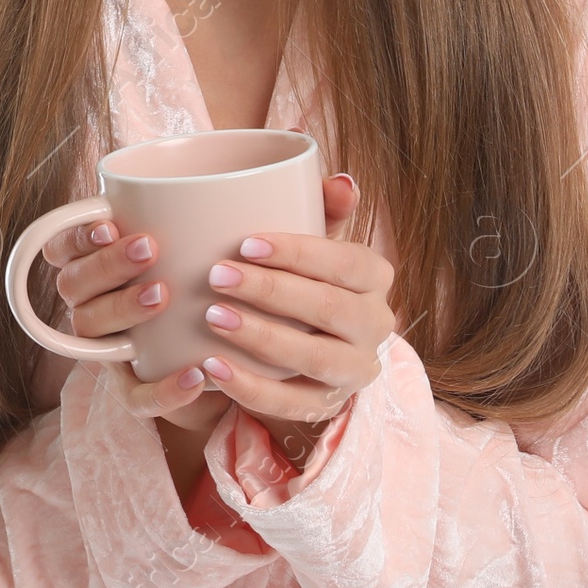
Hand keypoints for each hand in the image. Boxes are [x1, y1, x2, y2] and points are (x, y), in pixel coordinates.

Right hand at [42, 216, 231, 434]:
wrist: (226, 356)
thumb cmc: (201, 283)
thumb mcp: (194, 248)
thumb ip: (189, 219)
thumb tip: (228, 182)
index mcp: (93, 267)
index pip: (61, 248)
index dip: (76, 236)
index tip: (109, 223)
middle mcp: (90, 306)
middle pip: (73, 285)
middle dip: (107, 264)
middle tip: (150, 248)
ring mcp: (107, 348)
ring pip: (92, 330)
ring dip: (123, 309)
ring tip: (164, 295)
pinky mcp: (133, 389)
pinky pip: (135, 397)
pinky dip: (163, 390)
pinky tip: (195, 375)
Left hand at [195, 173, 394, 459]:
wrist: (306, 349)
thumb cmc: (304, 279)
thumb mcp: (312, 245)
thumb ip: (323, 210)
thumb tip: (341, 181)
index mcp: (375, 278)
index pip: (346, 262)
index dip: (298, 253)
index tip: (245, 243)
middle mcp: (376, 326)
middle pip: (330, 308)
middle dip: (272, 290)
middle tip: (217, 275)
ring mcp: (354, 370)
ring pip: (315, 357)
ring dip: (262, 336)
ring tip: (213, 317)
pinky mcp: (327, 406)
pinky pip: (292, 403)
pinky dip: (251, 387)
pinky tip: (212, 367)